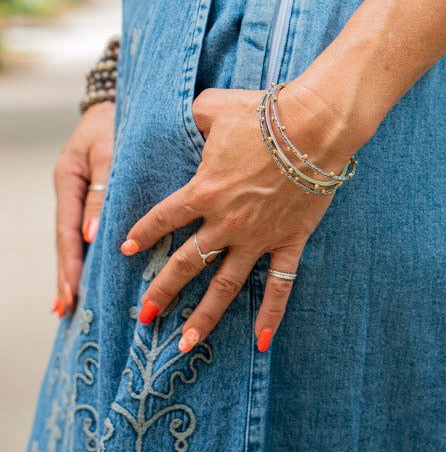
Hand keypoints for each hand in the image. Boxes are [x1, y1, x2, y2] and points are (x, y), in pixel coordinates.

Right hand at [52, 101, 114, 315]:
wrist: (122, 100)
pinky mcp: (98, 195)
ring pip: (79, 238)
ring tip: (73, 302)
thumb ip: (103, 190)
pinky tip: (93, 272)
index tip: (71, 293)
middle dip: (68, 276)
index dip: (70, 264)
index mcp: (69, 181)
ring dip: (77, 268)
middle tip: (65, 310)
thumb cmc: (118, 120)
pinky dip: (91, 251)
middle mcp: (73, 191)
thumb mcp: (108, 151)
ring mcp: (83, 194)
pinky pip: (92, 228)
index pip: (67, 231)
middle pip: (68, 241)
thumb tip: (91, 236)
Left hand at [120, 80, 352, 352]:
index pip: (164, 218)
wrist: (313, 127)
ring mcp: (258, 237)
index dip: (142, 234)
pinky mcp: (289, 241)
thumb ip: (193, 116)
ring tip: (186, 344)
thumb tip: (185, 114)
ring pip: (226, 285)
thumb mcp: (215, 107)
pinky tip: (261, 342)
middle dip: (163, 291)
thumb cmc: (264, 113)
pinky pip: (280, 285)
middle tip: (144, 316)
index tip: (125, 249)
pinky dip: (271, 315)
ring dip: (205, 316)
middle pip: (188, 264)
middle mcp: (226, 222)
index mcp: (204, 190)